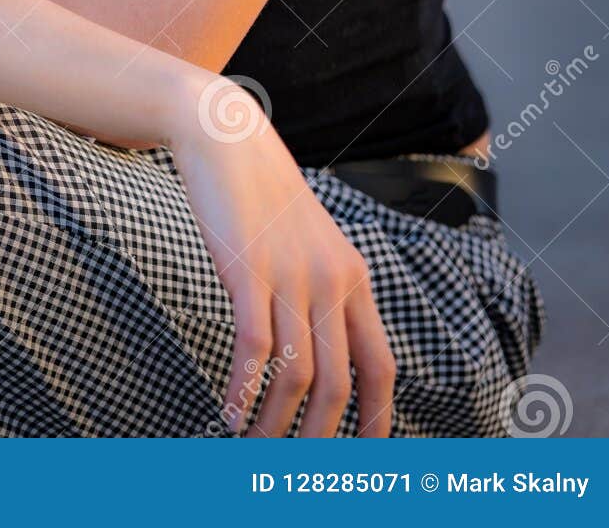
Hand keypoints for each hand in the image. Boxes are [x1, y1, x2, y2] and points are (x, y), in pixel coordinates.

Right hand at [165, 73, 395, 436]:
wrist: (226, 137)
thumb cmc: (262, 194)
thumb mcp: (309, 241)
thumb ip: (322, 288)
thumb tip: (322, 350)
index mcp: (352, 277)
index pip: (382, 366)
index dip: (379, 421)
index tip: (365, 460)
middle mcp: (331, 280)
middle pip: (340, 384)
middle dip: (320, 440)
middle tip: (297, 471)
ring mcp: (290, 275)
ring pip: (297, 375)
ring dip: (276, 426)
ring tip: (252, 449)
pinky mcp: (248, 268)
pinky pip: (255, 347)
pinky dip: (244, 389)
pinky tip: (229, 412)